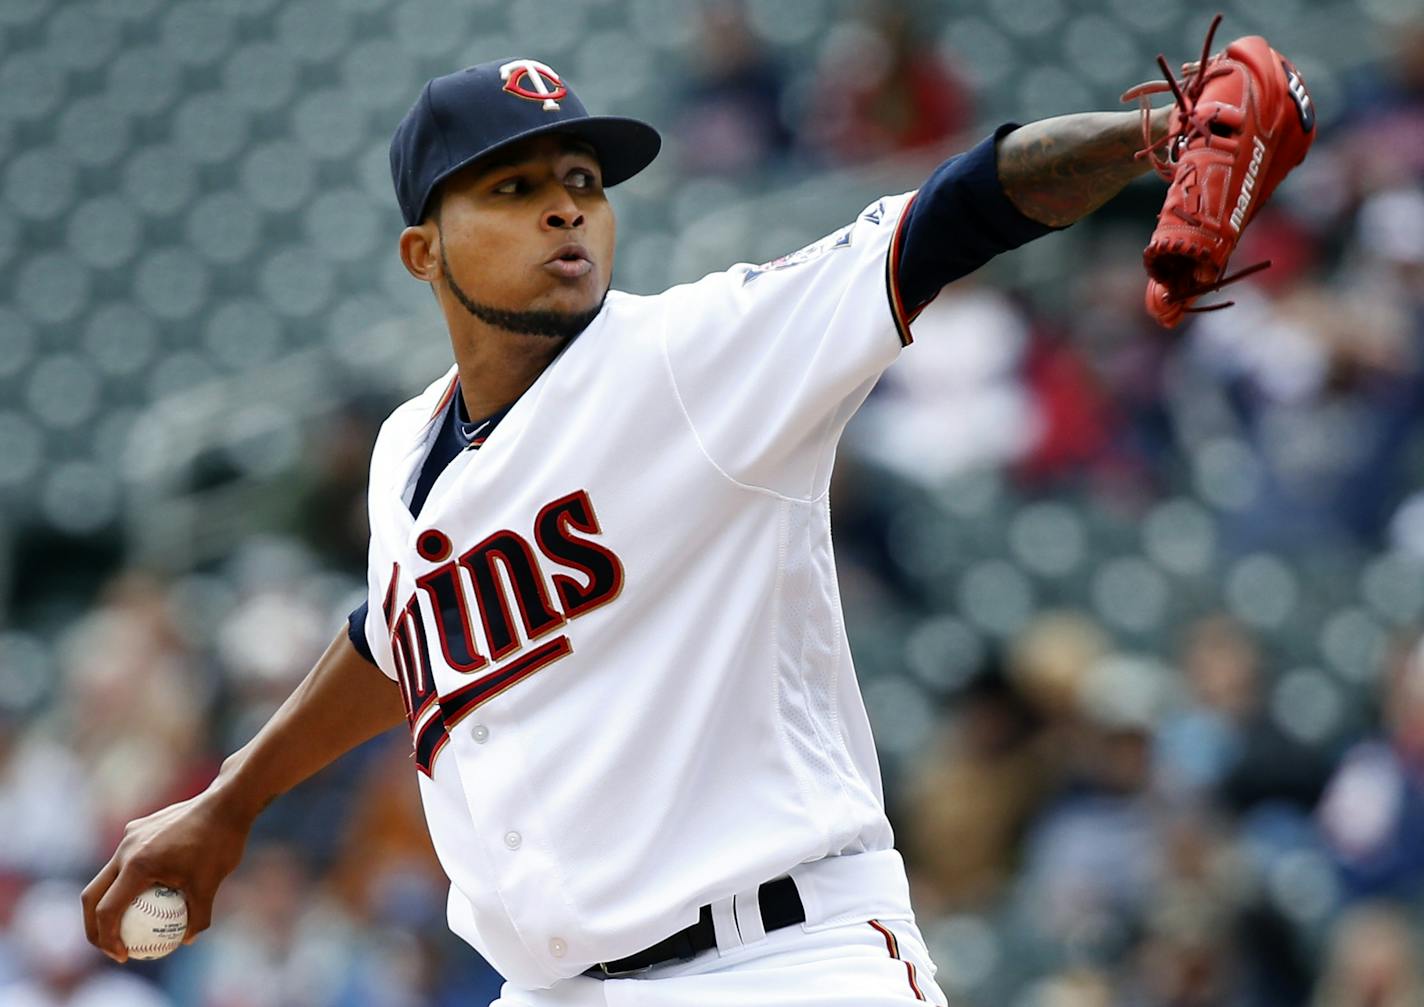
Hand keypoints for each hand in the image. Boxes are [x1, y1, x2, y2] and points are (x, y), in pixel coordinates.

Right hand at [81, 788, 253, 961]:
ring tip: (127, 924)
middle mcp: (126, 849)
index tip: (124, 955)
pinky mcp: (138, 828)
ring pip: (107, 876)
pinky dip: (127, 880)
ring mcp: (130, 835)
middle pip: (93, 895)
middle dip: (94, 926)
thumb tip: (186, 940)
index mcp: (137, 864)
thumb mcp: (211, 885)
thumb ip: (198, 916)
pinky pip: (125, 859)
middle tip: (111, 947)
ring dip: (109, 902)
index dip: (108, 939)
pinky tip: (151, 892)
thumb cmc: (220, 843)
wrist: (227, 801)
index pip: (107, 910)